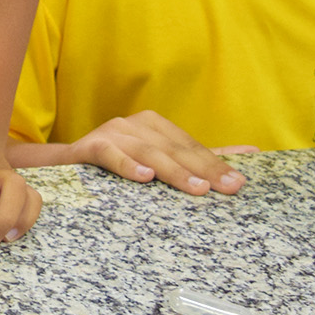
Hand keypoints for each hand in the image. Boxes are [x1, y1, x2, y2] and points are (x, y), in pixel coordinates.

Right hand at [66, 111, 252, 194]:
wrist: (62, 167)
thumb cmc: (118, 165)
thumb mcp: (158, 160)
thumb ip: (200, 158)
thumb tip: (251, 153)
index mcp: (154, 125)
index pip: (190, 146)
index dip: (216, 164)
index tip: (239, 184)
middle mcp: (134, 124)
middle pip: (174, 149)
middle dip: (203, 169)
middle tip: (226, 189)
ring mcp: (111, 133)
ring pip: (147, 152)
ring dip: (173, 170)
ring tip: (196, 189)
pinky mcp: (88, 147)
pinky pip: (109, 154)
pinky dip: (126, 164)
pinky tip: (144, 177)